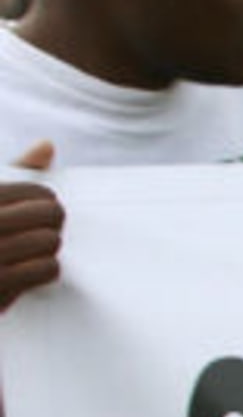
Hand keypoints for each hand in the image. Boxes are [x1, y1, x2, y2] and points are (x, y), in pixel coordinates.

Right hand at [0, 142, 62, 313]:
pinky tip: (36, 271)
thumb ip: (15, 173)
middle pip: (50, 214)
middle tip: (50, 230)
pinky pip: (48, 268)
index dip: (48, 203)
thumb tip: (47, 145)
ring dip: (50, 248)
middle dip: (53, 223)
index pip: (38, 193)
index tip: (46, 212)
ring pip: (51, 241)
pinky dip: (48, 270)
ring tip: (36, 251)